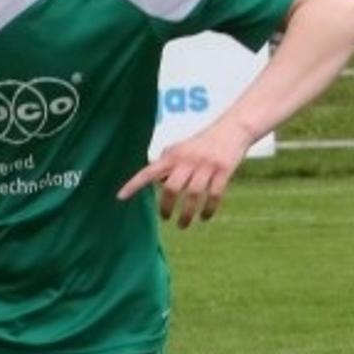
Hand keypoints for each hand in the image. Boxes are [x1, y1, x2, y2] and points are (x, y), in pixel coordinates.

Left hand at [116, 113, 254, 228]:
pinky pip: (214, 195)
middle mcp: (188, 160)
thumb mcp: (181, 149)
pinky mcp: (224, 170)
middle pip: (172, 188)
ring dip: (187, 214)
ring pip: (193, 195)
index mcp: (174, 155)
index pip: (149, 171)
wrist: (233, 128)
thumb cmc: (203, 143)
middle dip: (167, 207)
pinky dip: (208, 210)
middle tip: (166, 218)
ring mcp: (206, 165)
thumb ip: (168, 164)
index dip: (134, 184)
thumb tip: (158, 183)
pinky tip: (204, 217)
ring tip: (183, 225)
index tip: (120, 198)